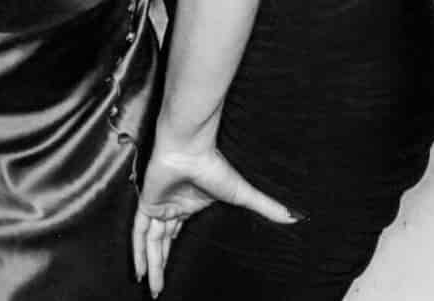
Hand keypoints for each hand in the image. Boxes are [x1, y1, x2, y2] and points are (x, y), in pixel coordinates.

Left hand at [131, 137, 296, 295]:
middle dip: (162, 266)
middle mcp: (173, 206)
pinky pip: (139, 232)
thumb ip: (265, 206)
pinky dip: (138, 250)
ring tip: (152, 290)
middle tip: (161, 291)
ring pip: (152, 242)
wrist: (190, 146)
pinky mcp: (148, 202)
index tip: (178, 271)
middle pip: (164, 242)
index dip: (176, 251)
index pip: (179, 232)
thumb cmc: (214, 164)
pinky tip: (139, 270)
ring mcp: (159, 204)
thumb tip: (295, 216)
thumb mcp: (242, 193)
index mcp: (190, 204)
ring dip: (152, 265)